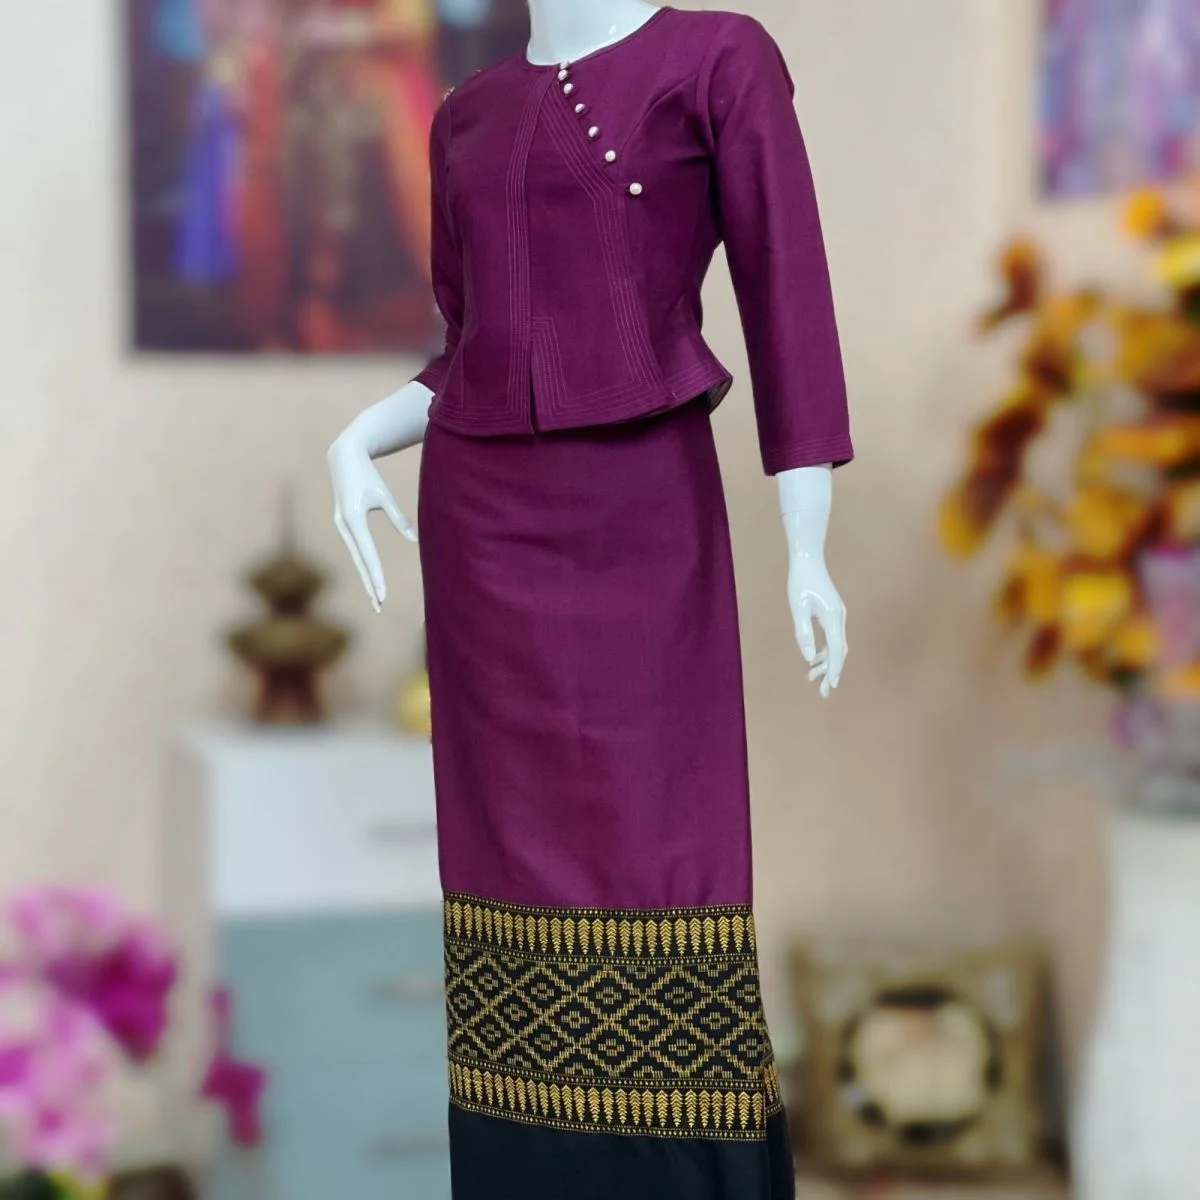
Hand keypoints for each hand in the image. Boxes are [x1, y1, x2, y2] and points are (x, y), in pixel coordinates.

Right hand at [327, 437, 415, 613]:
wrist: (343, 456)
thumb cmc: (368, 475)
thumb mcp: (384, 496)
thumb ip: (399, 518)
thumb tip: (415, 540)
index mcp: (354, 518)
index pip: (367, 554)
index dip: (375, 575)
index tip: (382, 594)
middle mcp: (344, 525)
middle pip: (359, 562)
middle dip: (369, 584)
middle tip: (379, 606)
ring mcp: (340, 525)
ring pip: (355, 558)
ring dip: (365, 578)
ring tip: (376, 598)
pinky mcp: (341, 523)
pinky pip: (354, 549)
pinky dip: (362, 564)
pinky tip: (370, 578)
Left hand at [786, 553, 846, 697]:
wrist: (808, 561)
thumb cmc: (801, 582)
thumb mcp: (798, 608)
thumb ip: (803, 633)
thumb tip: (808, 657)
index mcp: (833, 618)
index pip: (837, 649)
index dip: (835, 668)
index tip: (832, 685)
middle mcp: (839, 619)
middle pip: (839, 651)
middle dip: (832, 672)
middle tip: (824, 692)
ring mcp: (837, 617)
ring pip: (836, 646)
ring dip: (826, 663)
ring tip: (812, 679)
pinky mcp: (832, 615)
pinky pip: (832, 639)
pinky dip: (824, 651)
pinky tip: (813, 660)